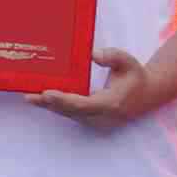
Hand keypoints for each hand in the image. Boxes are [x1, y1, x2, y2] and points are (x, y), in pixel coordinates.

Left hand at [31, 47, 157, 127]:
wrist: (147, 94)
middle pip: (71, 112)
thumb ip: (113, 57)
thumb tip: (93, 54)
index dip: (64, 100)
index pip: (83, 105)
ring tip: (29, 97)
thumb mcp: (129, 62)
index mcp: (111, 104)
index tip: (47, 93)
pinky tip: (41, 100)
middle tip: (30, 96)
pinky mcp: (91, 120)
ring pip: (69, 114)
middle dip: (50, 104)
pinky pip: (71, 113)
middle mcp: (102, 117)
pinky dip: (57, 106)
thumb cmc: (136, 76)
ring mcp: (97, 121)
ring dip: (49, 107)